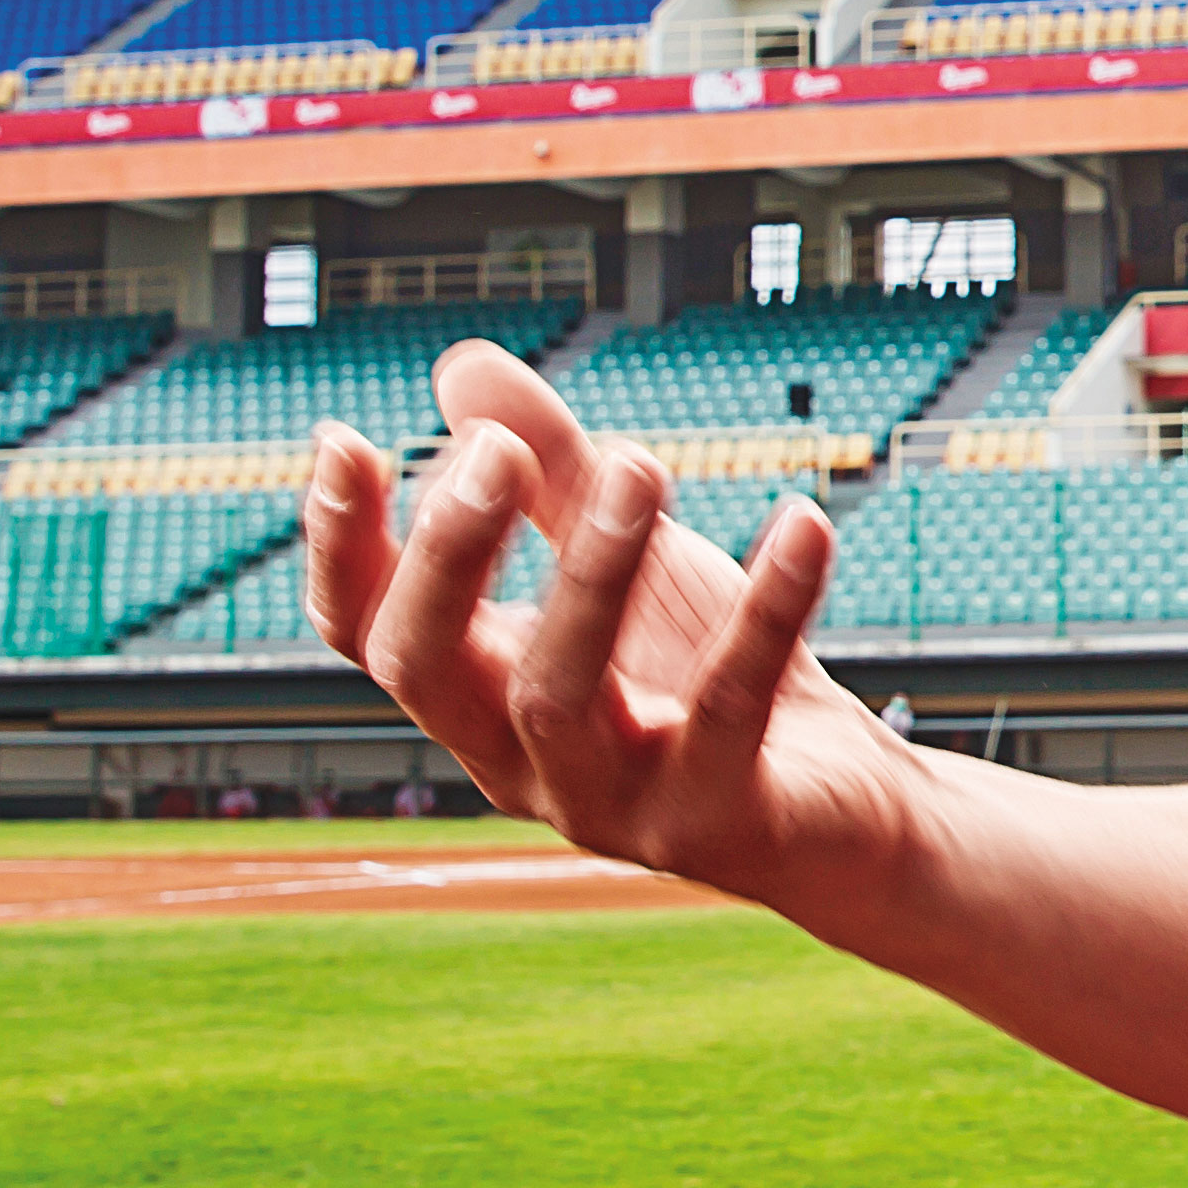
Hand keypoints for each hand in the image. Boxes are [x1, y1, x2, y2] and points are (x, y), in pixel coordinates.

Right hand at [305, 339, 912, 906]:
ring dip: (593, 572)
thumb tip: (459, 367)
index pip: (370, 635)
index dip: (342, 548)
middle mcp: (521, 764)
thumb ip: (548, 473)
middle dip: (450, 554)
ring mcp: (612, 805)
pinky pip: (732, 705)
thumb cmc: (704, 675)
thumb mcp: (625, 559)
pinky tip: (802, 519)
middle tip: (498, 450)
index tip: (344, 437)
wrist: (844, 810)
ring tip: (638, 464)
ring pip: (558, 695)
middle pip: (427, 668)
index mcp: (478, 699)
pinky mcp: (717, 820)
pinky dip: (767, 608)